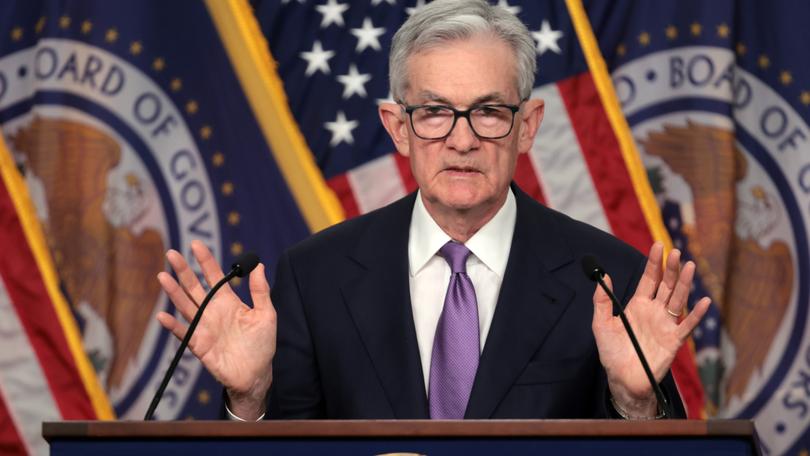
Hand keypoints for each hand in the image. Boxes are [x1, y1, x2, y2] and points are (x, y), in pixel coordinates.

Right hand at [156, 240, 276, 419]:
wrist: (256, 374)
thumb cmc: (262, 344)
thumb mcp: (266, 315)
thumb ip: (261, 291)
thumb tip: (259, 265)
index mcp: (228, 302)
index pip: (214, 276)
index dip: (205, 260)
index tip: (196, 244)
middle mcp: (212, 311)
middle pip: (194, 287)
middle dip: (183, 270)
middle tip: (171, 253)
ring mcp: (204, 327)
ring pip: (185, 305)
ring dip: (173, 292)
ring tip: (162, 276)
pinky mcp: (199, 345)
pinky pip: (183, 333)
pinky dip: (173, 325)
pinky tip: (163, 315)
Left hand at [591, 242, 709, 416]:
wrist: (622, 379)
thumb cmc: (612, 352)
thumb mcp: (601, 324)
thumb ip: (602, 301)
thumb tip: (604, 277)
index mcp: (638, 305)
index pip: (649, 279)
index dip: (654, 263)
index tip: (658, 246)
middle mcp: (654, 312)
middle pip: (667, 286)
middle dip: (672, 269)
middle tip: (676, 252)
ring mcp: (666, 325)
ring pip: (678, 300)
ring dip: (685, 284)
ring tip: (690, 267)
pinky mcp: (673, 341)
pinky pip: (687, 326)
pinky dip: (697, 315)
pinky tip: (704, 302)